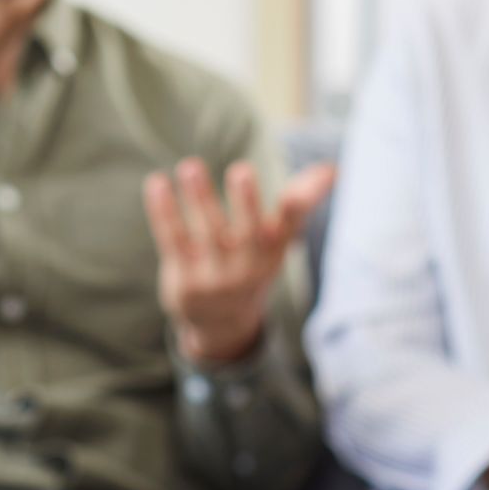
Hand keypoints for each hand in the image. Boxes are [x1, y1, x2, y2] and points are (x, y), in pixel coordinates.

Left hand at [143, 158, 335, 363]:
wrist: (220, 323)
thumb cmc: (251, 266)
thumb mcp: (277, 241)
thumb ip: (298, 204)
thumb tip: (331, 169)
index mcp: (272, 250)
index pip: (290, 223)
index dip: (302, 200)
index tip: (318, 172)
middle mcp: (247, 265)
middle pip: (247, 232)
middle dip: (245, 203)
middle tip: (242, 170)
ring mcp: (214, 276)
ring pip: (207, 232)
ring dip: (199, 198)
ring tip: (190, 167)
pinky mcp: (183, 279)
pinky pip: (172, 240)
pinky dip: (164, 211)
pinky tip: (157, 183)